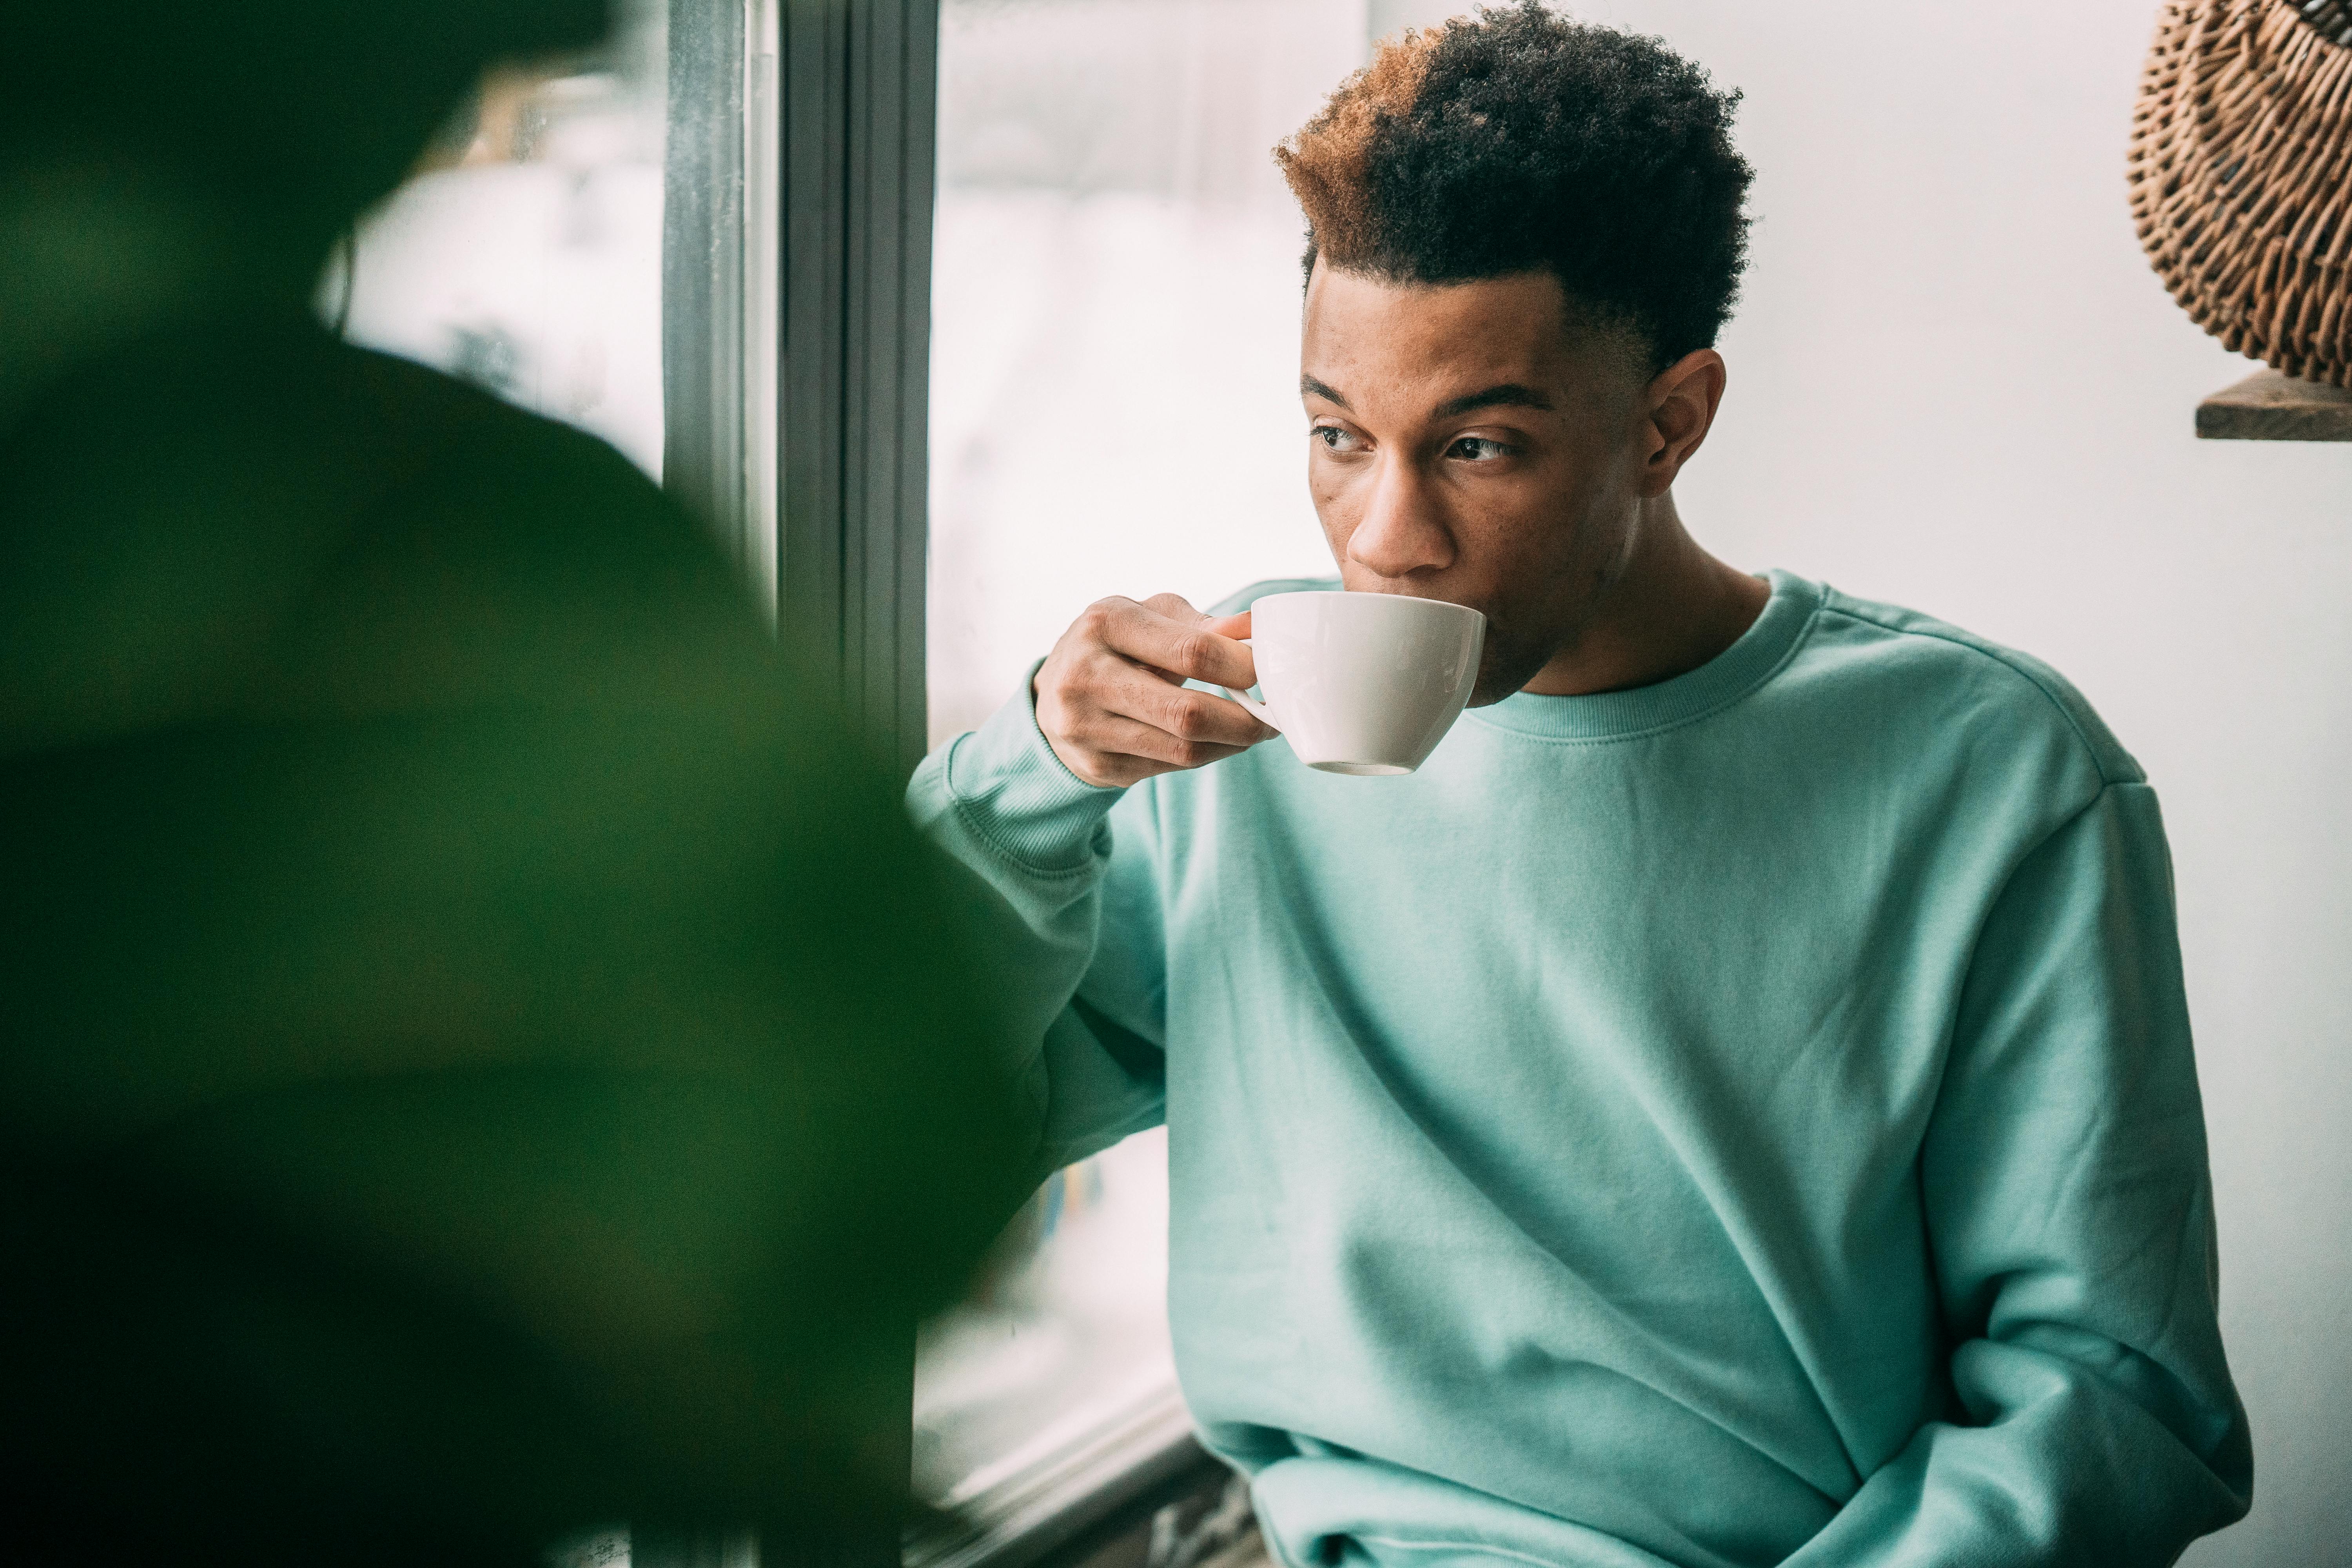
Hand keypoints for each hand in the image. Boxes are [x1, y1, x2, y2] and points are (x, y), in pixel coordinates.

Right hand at [1033, 594, 1277, 787]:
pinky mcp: (1095, 765)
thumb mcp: (1151, 617)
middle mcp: (1085, 675)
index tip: (1271, 673)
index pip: (1191, 651)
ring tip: (1253, 730)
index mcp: (1105, 623)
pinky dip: (1205, 756)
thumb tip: (1258, 630)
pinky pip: (1168, 769)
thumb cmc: (1117, 644)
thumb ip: (1204, 625)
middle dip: (1243, 720)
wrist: (1054, 692)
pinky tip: (1217, 742)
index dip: (1242, 667)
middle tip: (1272, 716)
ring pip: (1182, 750)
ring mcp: (1085, 726)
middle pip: (1187, 713)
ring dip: (1231, 744)